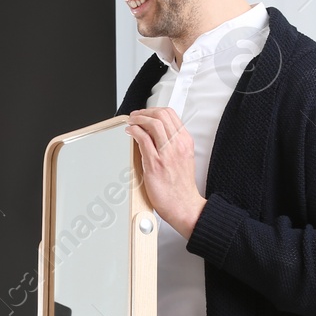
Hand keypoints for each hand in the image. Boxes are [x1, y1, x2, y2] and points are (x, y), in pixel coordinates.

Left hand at [126, 108, 206, 238]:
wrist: (184, 206)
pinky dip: (134, 131)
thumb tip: (157, 134)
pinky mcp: (155, 164)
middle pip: (161, 115)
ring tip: (131, 122)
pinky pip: (143, 139)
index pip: (171, 114)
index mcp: (185, 142)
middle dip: (144, 112)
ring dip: (138, 119)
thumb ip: (173, 144)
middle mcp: (178, 145)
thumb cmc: (181, 186)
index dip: (154, 110)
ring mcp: (167, 154)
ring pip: (153, 123)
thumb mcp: (184, 158)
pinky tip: (130, 132)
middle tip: (135, 116)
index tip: (145, 113)